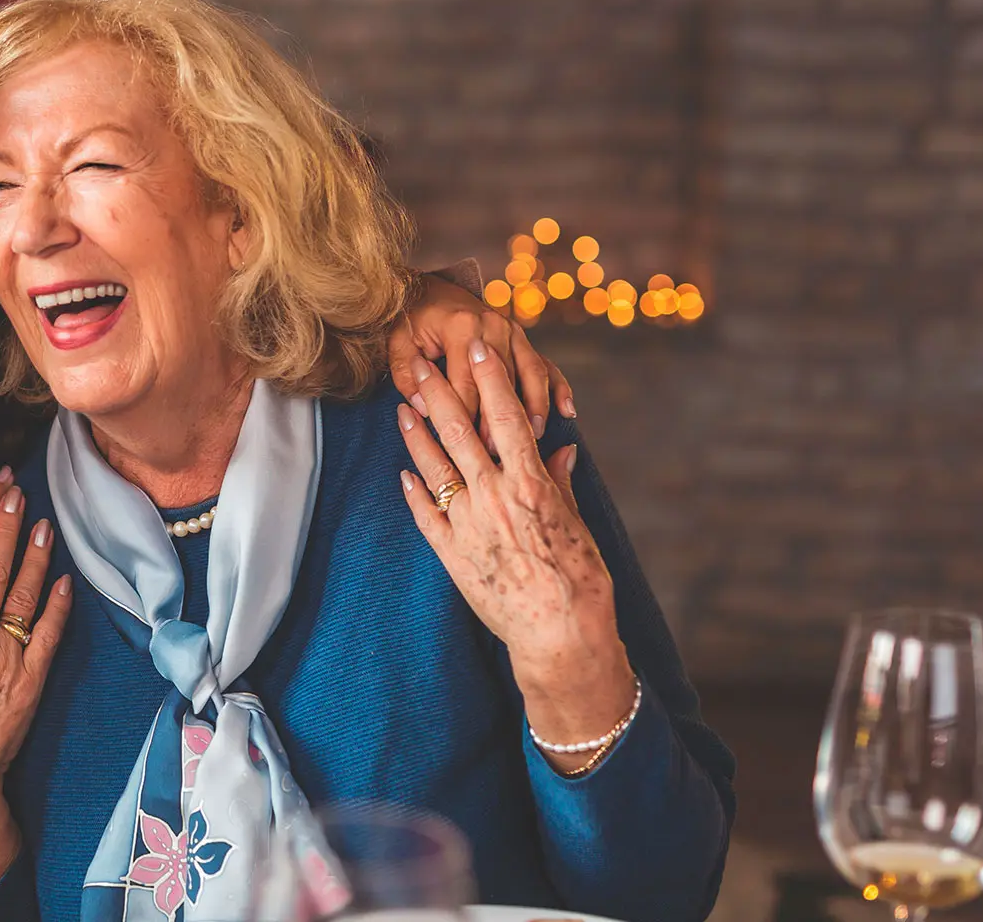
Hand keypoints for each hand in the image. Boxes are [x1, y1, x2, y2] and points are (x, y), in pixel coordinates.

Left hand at [389, 276, 575, 439]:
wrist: (431, 291)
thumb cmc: (411, 321)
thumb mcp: (398, 344)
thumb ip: (407, 376)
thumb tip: (424, 408)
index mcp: (461, 328)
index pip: (465, 384)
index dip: (464, 419)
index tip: (463, 449)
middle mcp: (493, 327)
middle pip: (501, 383)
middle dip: (499, 421)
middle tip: (496, 455)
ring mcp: (512, 331)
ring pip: (531, 374)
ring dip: (534, 408)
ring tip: (534, 437)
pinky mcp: (522, 339)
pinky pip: (545, 365)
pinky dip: (558, 388)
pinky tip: (567, 411)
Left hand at [395, 339, 634, 771]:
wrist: (561, 635)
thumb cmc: (581, 580)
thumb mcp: (577, 523)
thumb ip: (561, 483)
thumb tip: (559, 449)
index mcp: (531, 484)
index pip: (506, 417)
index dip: (491, 378)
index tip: (479, 346)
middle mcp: (495, 497)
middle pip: (459, 432)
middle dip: (437, 392)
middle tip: (418, 363)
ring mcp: (469, 525)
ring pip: (434, 468)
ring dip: (416, 435)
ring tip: (401, 408)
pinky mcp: (452, 555)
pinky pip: (426, 515)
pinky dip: (414, 491)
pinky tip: (403, 471)